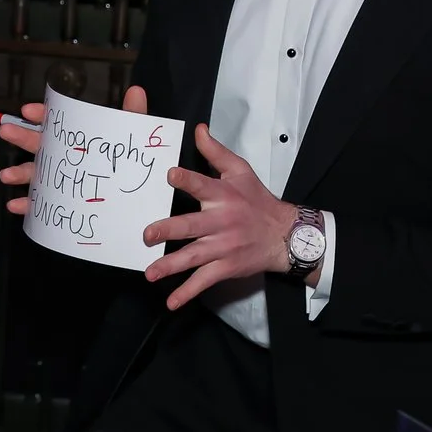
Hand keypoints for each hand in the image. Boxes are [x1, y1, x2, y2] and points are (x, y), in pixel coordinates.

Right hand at [0, 86, 148, 214]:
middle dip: (21, 136)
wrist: (137, 200)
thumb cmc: (129, 165)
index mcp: (78, 138)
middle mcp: (65, 156)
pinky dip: (25, 204)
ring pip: (34, 173)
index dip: (41, 115)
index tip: (27, 110)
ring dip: (18, 172)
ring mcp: (60, 179)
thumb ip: (133, 116)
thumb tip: (136, 90)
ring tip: (6, 174)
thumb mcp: (132, 139)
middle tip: (6, 130)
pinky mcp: (59, 200)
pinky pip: (39, 202)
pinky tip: (16, 205)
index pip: (57, 122)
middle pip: (39, 143)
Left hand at [141, 125, 293, 310]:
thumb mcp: (240, 171)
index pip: (203, 185)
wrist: (284, 235)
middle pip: (192, 226)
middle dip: (168, 230)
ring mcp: (223, 247)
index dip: (187, 180)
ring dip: (171, 265)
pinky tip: (171, 302)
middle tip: (147, 235)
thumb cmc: (257, 200)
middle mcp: (221, 222)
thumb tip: (197, 129)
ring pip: (194, 257)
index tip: (170, 175)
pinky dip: (187, 293)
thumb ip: (215, 151)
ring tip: (150, 273)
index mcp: (223, 196)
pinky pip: (204, 281)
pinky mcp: (226, 267)